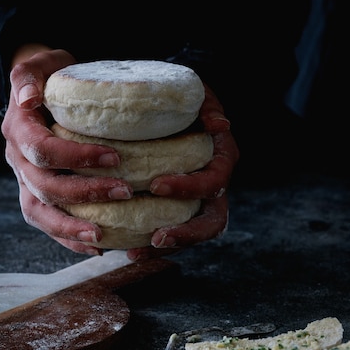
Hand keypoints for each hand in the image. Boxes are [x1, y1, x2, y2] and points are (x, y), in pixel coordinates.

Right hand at [2, 46, 133, 255]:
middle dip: (85, 192)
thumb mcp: (41, 64)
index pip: (43, 149)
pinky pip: (47, 223)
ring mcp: (24, 181)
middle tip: (125, 192)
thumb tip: (29, 98)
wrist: (38, 93)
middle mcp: (17, 159)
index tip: (115, 156)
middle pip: (45, 185)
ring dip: (71, 227)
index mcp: (18, 129)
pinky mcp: (34, 195)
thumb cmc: (50, 77)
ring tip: (102, 237)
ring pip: (40, 213)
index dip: (76, 157)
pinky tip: (97, 247)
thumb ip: (30, 75)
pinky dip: (68, 239)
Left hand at [127, 84, 239, 259]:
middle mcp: (214, 186)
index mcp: (222, 161)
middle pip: (212, 222)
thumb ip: (209, 106)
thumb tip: (220, 125)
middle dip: (186, 234)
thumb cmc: (185, 99)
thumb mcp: (199, 95)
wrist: (174, 107)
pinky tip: (128, 250)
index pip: (213, 183)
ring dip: (167, 248)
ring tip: (135, 253)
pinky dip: (152, 245)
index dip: (189, 188)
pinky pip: (172, 232)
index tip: (156, 185)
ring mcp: (198, 202)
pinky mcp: (179, 209)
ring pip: (192, 235)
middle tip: (157, 237)